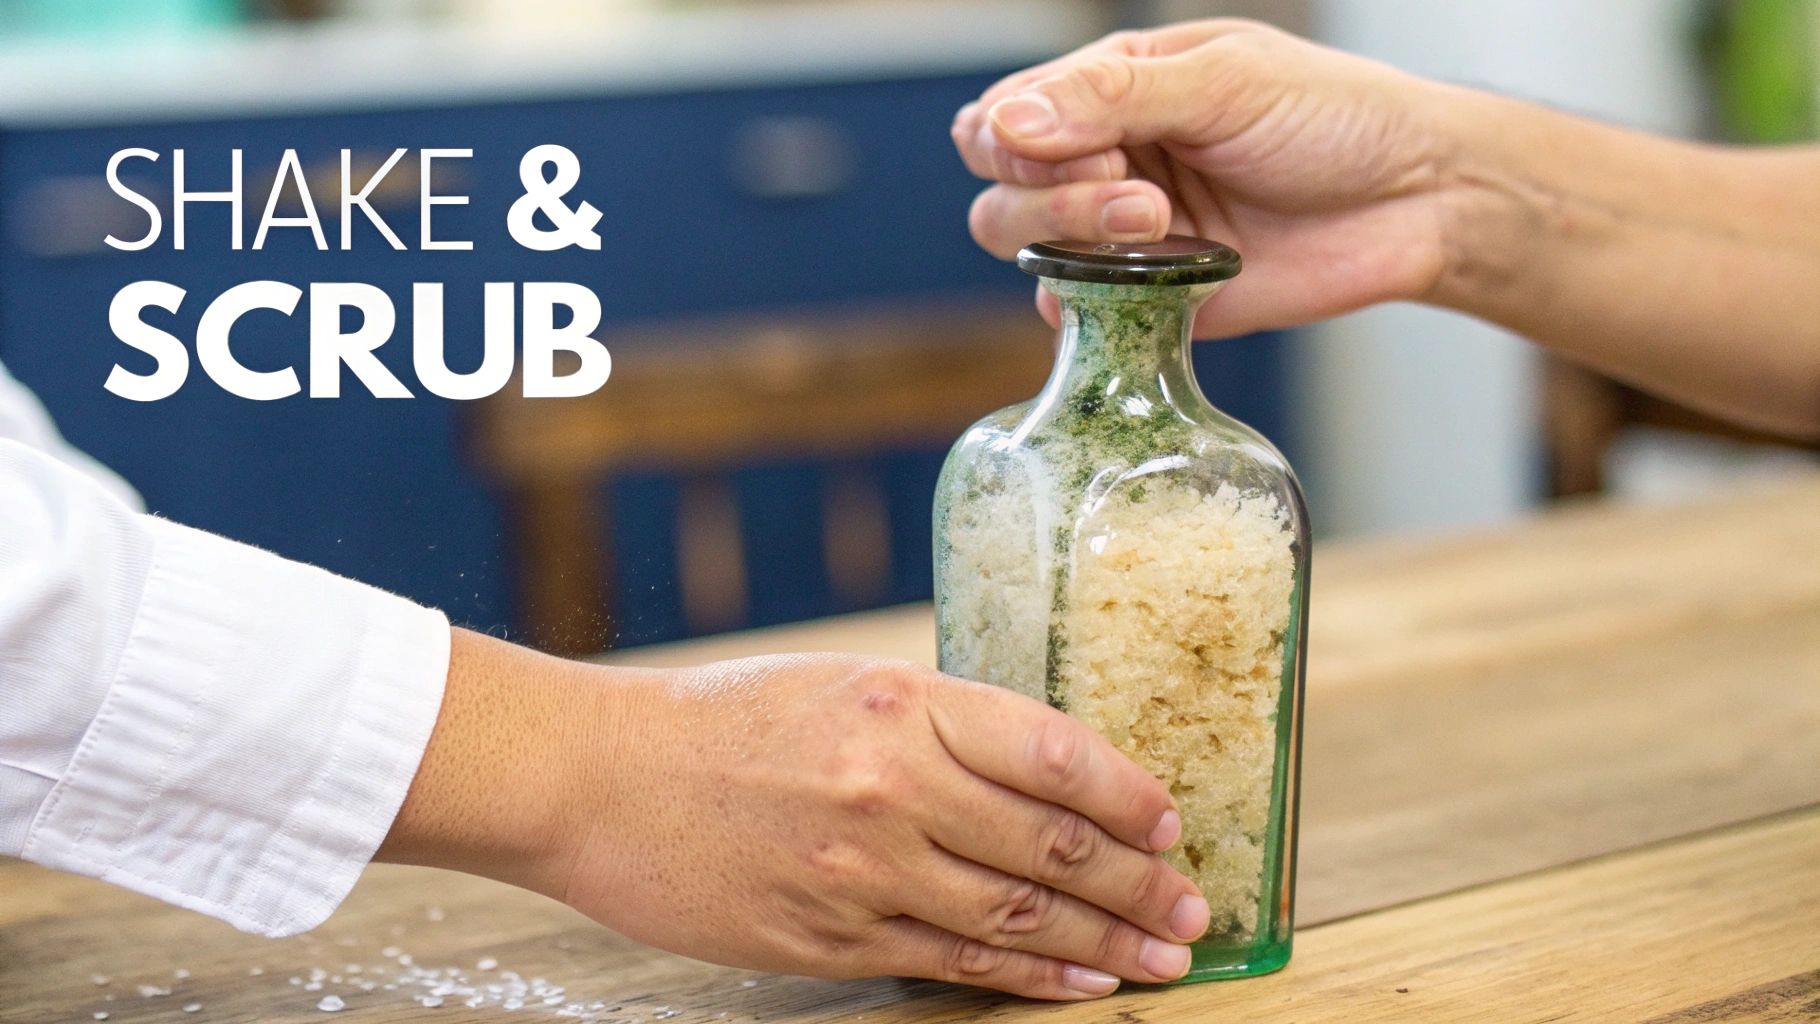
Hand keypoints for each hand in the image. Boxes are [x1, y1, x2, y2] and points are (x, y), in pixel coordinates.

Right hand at [383, 632, 1207, 1000]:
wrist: (602, 779)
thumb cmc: (722, 719)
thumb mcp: (840, 684)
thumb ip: (939, 724)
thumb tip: (1043, 773)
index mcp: (900, 705)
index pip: (1050, 752)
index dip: (1127, 794)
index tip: (1172, 824)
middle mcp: (891, 786)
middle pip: (1050, 843)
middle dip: (1138, 883)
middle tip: (1193, 910)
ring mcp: (862, 870)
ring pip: (1015, 914)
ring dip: (1105, 941)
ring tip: (1162, 958)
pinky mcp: (831, 937)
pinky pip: (953, 960)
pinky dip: (1028, 979)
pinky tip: (1080, 985)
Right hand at [954, 19, 1454, 337]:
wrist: (1415, 199)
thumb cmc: (1331, 116)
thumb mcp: (1222, 81)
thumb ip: (1110, 98)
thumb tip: (1006, 123)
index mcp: (1109, 89)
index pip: (999, 119)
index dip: (1018, 141)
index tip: (1093, 149)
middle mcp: (1103, 160)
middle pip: (1000, 190)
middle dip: (1051, 196)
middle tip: (1135, 191)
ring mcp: (1120, 235)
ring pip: (1026, 251)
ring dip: (1069, 240)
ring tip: (1155, 223)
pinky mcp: (1146, 300)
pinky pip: (1076, 314)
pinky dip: (1089, 304)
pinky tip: (1146, 280)